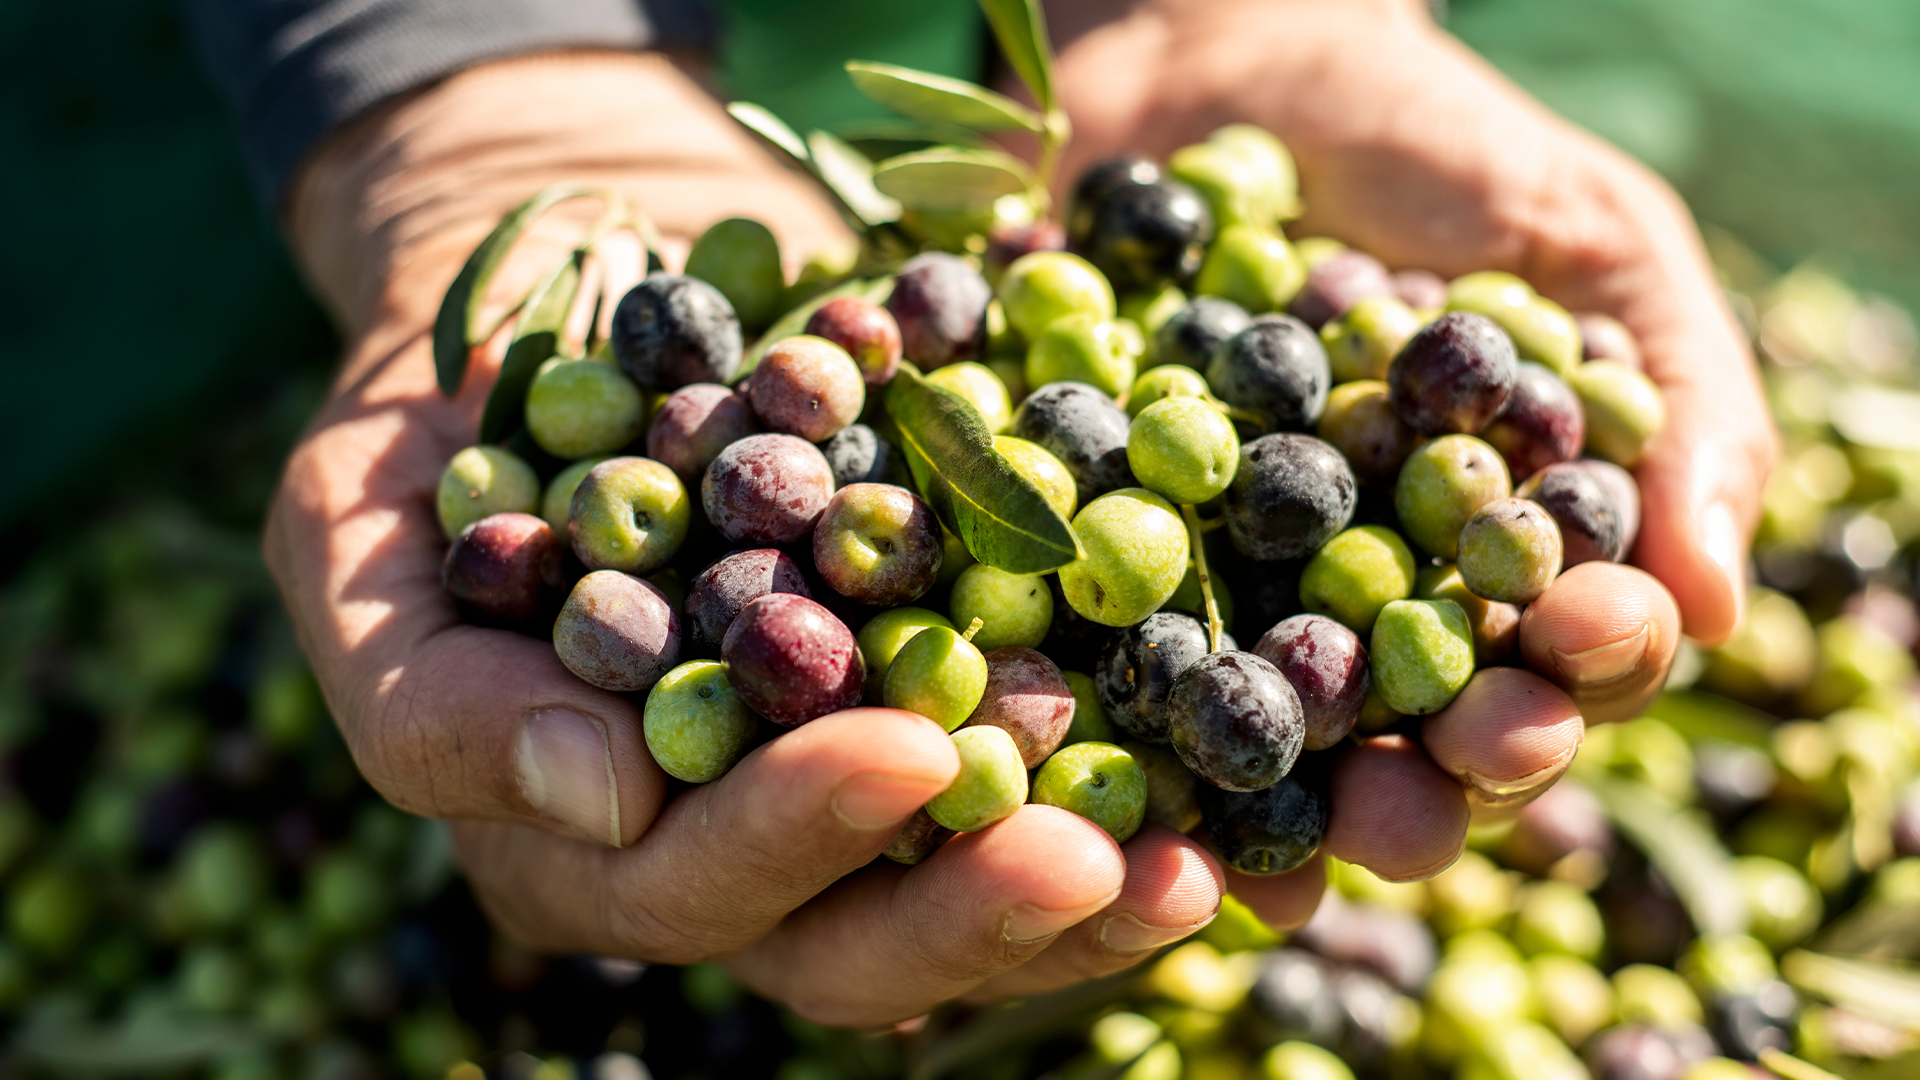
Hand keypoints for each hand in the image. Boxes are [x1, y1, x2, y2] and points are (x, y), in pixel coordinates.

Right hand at [267, 50, 1224, 1027]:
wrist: (595, 286)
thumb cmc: (443, 415)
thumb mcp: (350, 528)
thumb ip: (434, 687)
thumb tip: (604, 804)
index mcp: (577, 830)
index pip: (683, 884)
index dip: (789, 839)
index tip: (901, 753)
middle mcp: (720, 842)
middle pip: (850, 939)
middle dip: (970, 908)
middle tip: (1098, 859)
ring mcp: (842, 785)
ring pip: (965, 891)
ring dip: (1087, 889)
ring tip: (1202, 863)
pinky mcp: (946, 704)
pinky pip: (1051, 779)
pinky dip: (1147, 785)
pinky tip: (1243, 791)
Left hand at [1035, 0, 1774, 906]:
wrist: (1218, 58)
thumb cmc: (1430, 150)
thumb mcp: (1585, 241)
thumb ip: (1670, 404)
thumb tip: (1714, 604)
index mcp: (1487, 567)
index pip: (1549, 667)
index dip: (1568, 685)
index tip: (1565, 663)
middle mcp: (1354, 610)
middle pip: (1398, 746)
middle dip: (1415, 792)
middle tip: (1406, 809)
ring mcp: (1211, 595)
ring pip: (1240, 744)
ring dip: (1249, 812)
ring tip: (1252, 860)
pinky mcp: (1075, 556)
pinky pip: (1074, 654)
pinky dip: (1073, 708)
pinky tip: (1072, 759)